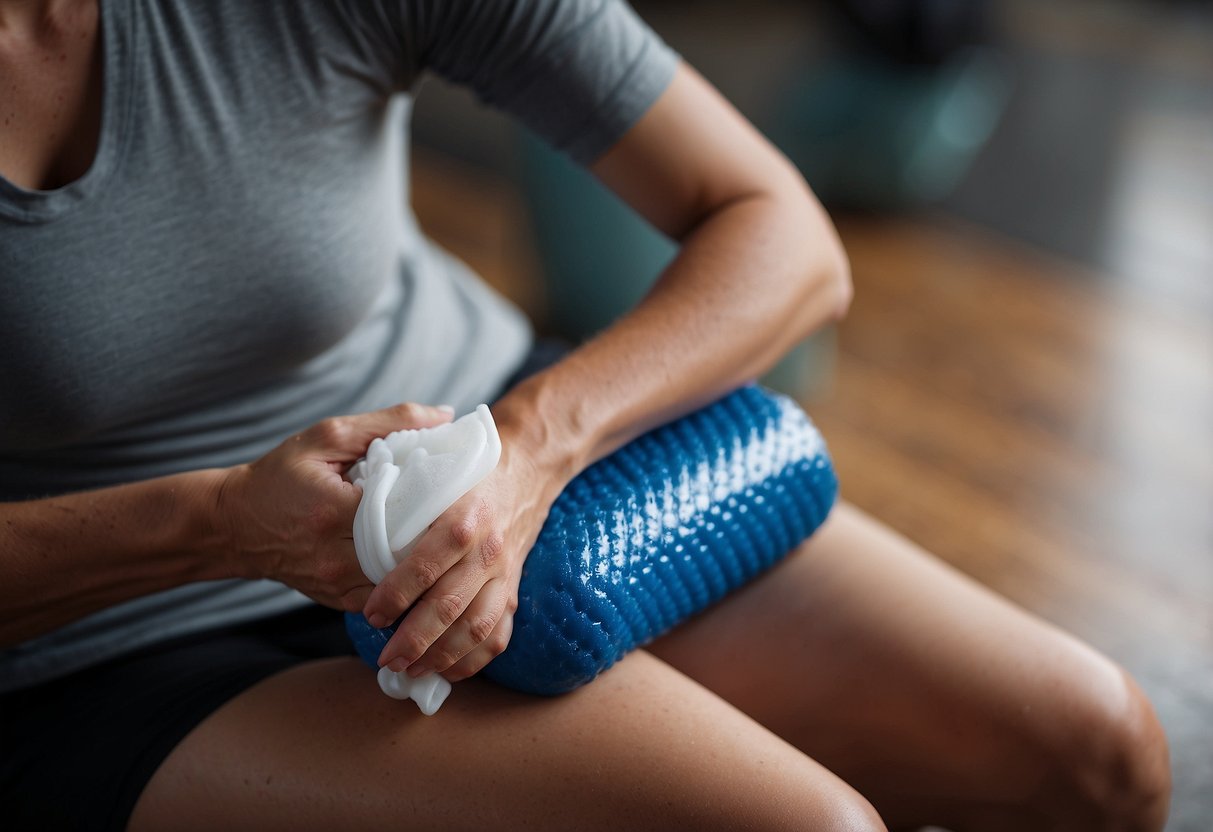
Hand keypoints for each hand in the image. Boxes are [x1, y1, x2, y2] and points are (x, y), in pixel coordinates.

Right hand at [216, 403, 453, 610]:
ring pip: (401, 585)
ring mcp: (336, 585)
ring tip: (454, 545)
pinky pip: (386, 601)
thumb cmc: (280, 475)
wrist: (233, 525)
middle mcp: (335, 556)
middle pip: (408, 554)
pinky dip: (406, 584)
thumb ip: (389, 422)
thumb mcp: (328, 437)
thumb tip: (445, 415)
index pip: (405, 512)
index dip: (440, 502)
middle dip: (440, 540)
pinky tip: (424, 566)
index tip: (468, 490)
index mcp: (335, 511)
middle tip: (471, 520)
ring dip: (427, 567)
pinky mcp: (337, 601)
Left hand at [362, 434, 560, 681]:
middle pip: (451, 604)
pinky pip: (498, 636)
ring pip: (477, 627)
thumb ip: (401, 501)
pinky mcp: (514, 590)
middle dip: (414, 639)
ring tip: (410, 671)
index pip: (426, 564)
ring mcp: (505, 573)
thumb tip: (356, 531)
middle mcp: (488, 549)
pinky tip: (444, 672)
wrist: (525, 471)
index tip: (371, 614)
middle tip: (386, 659)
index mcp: (463, 517)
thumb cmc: (465, 474)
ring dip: (441, 657)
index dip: (395, 595)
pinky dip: (472, 661)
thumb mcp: (433, 473)